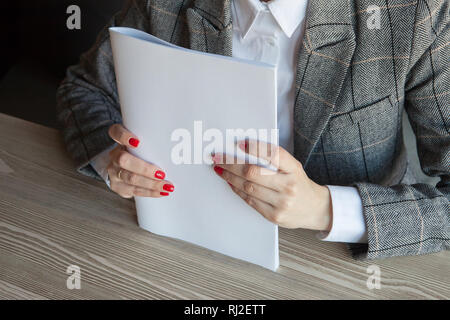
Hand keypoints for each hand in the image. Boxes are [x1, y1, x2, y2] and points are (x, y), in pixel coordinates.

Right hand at [106, 124, 174, 198]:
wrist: (122, 168)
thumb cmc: (140, 153)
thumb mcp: (144, 142)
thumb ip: (155, 140)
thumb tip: (183, 137)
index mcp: (118, 140)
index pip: (116, 132)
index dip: (124, 136)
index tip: (137, 141)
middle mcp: (114, 155)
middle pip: (123, 160)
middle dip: (144, 168)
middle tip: (162, 173)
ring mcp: (113, 172)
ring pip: (130, 178)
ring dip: (151, 183)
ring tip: (167, 186)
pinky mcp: (118, 186)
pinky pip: (134, 190)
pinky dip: (150, 192)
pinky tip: (161, 192)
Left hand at [212, 140, 331, 230]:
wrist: (315, 209)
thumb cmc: (299, 184)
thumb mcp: (292, 167)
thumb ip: (274, 160)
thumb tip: (244, 151)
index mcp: (294, 170)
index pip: (273, 155)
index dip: (256, 148)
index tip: (239, 143)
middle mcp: (288, 186)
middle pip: (254, 172)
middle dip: (232, 163)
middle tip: (218, 157)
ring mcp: (281, 203)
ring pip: (248, 187)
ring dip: (230, 177)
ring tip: (220, 169)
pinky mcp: (274, 216)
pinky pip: (250, 200)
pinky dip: (237, 190)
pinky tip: (230, 182)